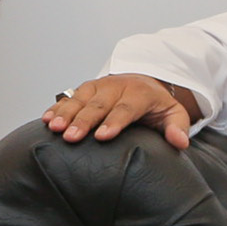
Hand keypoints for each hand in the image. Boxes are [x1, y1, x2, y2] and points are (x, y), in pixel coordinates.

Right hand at [43, 74, 199, 146]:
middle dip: (83, 121)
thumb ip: (178, 127)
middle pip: (98, 105)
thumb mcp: (173, 113)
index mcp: (139, 93)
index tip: (102, 136)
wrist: (142, 82)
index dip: (114, 122)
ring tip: (54, 128)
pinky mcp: (84, 90)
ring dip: (65, 113)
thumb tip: (180, 142)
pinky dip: (56, 107)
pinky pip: (68, 98)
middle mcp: (115, 87)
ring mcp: (97, 87)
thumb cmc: (156, 105)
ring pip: (80, 99)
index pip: (125, 108)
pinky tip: (46, 119)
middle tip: (71, 137)